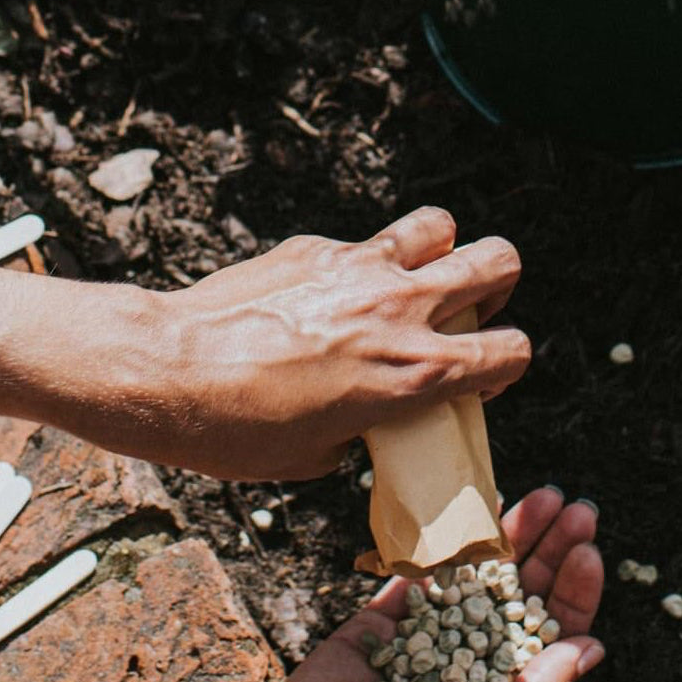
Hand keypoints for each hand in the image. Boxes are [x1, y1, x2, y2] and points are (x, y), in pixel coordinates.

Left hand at [0, 205, 524, 483]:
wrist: (168, 370)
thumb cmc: (237, 431)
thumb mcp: (317, 456)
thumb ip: (368, 425)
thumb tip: (370, 419)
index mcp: (415, 373)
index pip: (512, 348)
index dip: (505, 362)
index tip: (481, 372)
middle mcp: (401, 309)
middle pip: (498, 260)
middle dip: (494, 283)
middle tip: (463, 307)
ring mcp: (361, 268)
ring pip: (440, 226)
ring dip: (439, 249)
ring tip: (411, 278)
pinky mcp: (317, 247)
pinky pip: (363, 243)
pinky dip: (360, 263)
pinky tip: (324, 294)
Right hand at [65, 489, 602, 681]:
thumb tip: (589, 647)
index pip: (550, 633)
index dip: (572, 591)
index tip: (589, 552)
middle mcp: (467, 666)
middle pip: (520, 594)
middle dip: (550, 549)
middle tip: (576, 508)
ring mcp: (422, 641)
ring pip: (475, 576)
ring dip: (509, 536)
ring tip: (542, 498)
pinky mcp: (377, 625)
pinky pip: (415, 575)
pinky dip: (444, 543)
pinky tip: (473, 514)